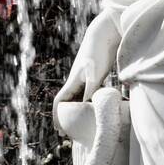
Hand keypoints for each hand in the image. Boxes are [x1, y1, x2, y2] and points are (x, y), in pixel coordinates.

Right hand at [53, 12, 120, 128]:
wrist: (106, 33)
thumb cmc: (99, 51)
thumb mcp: (95, 73)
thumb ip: (91, 90)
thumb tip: (87, 106)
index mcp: (73, 81)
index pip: (60, 101)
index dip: (57, 115)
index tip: (58, 129)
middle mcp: (77, 80)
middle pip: (69, 101)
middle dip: (68, 116)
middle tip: (70, 132)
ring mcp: (87, 76)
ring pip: (80, 97)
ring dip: (80, 109)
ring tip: (84, 123)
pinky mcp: (97, 74)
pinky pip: (91, 91)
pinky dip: (92, 101)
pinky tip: (100, 107)